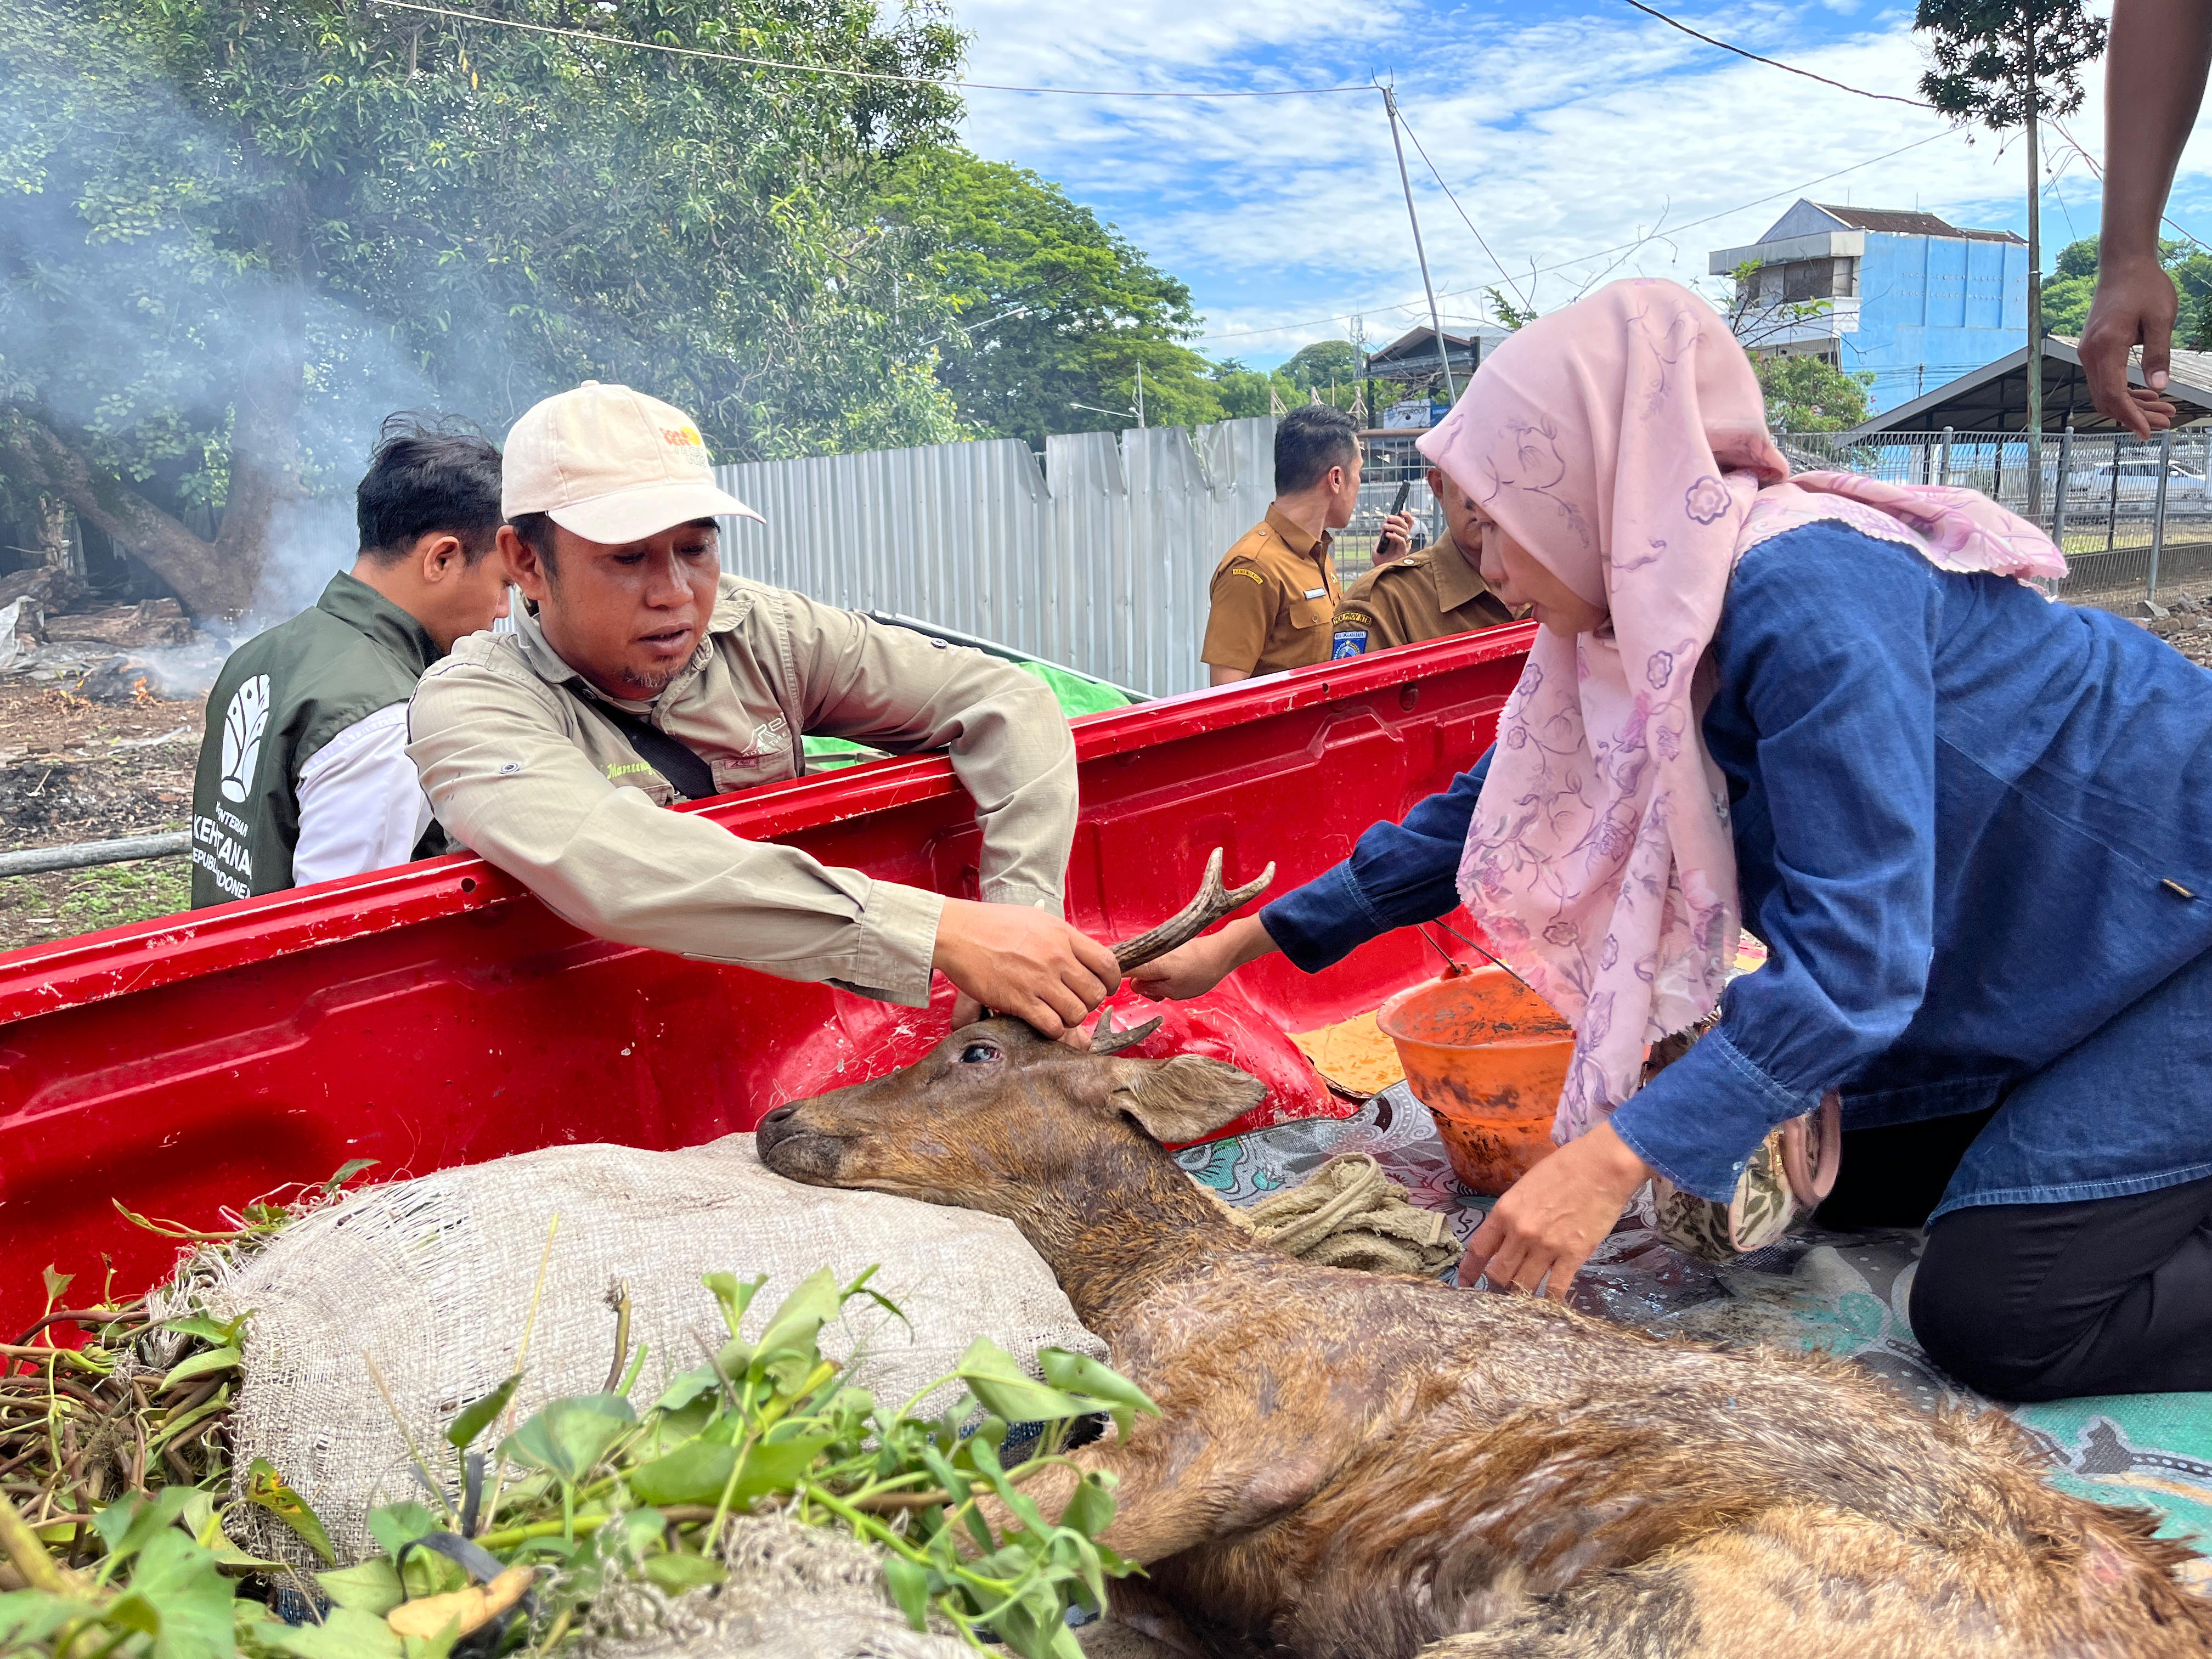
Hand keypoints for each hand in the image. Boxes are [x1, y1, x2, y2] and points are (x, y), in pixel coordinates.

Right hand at [932, 899, 1119, 1039]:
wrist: (958, 932)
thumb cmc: (992, 925)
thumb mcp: (1036, 920)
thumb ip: (1062, 939)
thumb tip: (1081, 957)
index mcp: (1063, 935)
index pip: (1107, 964)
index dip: (1111, 982)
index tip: (1104, 988)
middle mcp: (1056, 958)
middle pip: (1095, 993)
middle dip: (1089, 1003)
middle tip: (1076, 1002)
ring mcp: (1039, 980)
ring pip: (1077, 1013)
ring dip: (1071, 1019)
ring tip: (1058, 1013)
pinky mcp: (1020, 1000)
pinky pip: (1053, 1026)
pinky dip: (1053, 1029)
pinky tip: (1043, 1022)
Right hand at [1127, 914, 1276, 1000]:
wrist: (1221, 953)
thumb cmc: (1201, 972)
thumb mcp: (1173, 990)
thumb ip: (1150, 989)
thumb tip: (1135, 985)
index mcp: (1147, 962)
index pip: (1119, 967)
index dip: (1113, 978)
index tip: (1113, 988)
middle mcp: (1149, 953)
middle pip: (1133, 972)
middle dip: (1144, 986)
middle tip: (1162, 994)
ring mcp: (1159, 951)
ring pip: (1147, 970)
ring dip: (1156, 982)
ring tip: (1175, 987)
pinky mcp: (1168, 950)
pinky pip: (1158, 966)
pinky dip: (1165, 975)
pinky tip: (1180, 980)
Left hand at [1376, 511, 1417, 560]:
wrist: (1379, 568)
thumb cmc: (1381, 556)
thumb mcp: (1381, 540)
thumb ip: (1384, 531)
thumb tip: (1386, 520)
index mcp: (1401, 535)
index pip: (1409, 523)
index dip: (1407, 516)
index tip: (1401, 512)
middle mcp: (1404, 540)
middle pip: (1407, 525)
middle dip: (1398, 519)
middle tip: (1388, 518)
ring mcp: (1404, 546)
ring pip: (1404, 532)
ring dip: (1394, 527)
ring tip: (1385, 527)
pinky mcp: (1403, 552)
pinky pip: (1401, 541)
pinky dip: (1394, 536)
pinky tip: (1387, 535)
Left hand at [1457, 1122, 1650, 1299]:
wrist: (1602, 1166)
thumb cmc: (1564, 1167)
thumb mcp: (1525, 1185)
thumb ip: (1512, 1213)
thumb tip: (1506, 1236)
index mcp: (1504, 1212)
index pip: (1478, 1249)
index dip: (1469, 1270)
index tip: (1465, 1283)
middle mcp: (1520, 1233)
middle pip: (1498, 1274)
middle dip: (1496, 1285)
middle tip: (1501, 1288)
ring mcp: (1546, 1247)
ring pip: (1523, 1286)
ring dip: (1520, 1293)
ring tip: (1523, 1297)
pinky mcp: (1573, 1256)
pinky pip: (1554, 1288)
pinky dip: (1549, 1299)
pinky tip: (1548, 1301)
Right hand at [2080, 251, 2182, 438]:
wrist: (2124, 264)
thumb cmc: (2144, 286)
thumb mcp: (2160, 318)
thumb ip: (2158, 353)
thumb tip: (2159, 386)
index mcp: (2106, 346)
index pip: (2113, 393)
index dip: (2130, 416)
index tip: (2148, 432)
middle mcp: (2091, 353)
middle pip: (2107, 398)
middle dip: (2135, 415)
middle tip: (2164, 424)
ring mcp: (2089, 352)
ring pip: (2105, 391)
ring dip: (2132, 405)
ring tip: (2163, 412)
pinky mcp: (2094, 349)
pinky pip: (2105, 379)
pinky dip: (2125, 391)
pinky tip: (2147, 394)